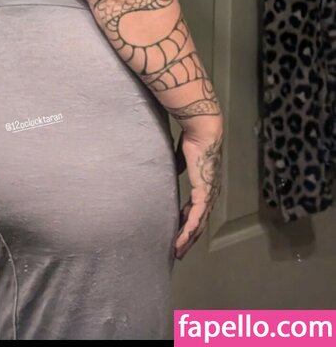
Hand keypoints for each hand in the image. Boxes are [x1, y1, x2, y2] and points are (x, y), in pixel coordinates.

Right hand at [174, 126, 222, 259]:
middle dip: (189, 237)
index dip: (187, 223)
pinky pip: (196, 216)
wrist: (203, 131)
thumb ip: (178, 167)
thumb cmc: (193, 140)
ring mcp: (209, 194)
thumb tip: (172, 170)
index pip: (196, 210)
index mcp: (204, 186)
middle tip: (178, 251)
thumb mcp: (181, 158)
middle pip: (199, 222)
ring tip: (178, 250)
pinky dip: (189, 229)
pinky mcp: (205, 193)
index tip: (178, 233)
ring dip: (188, 238)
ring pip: (198, 223)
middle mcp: (210, 194)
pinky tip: (182, 239)